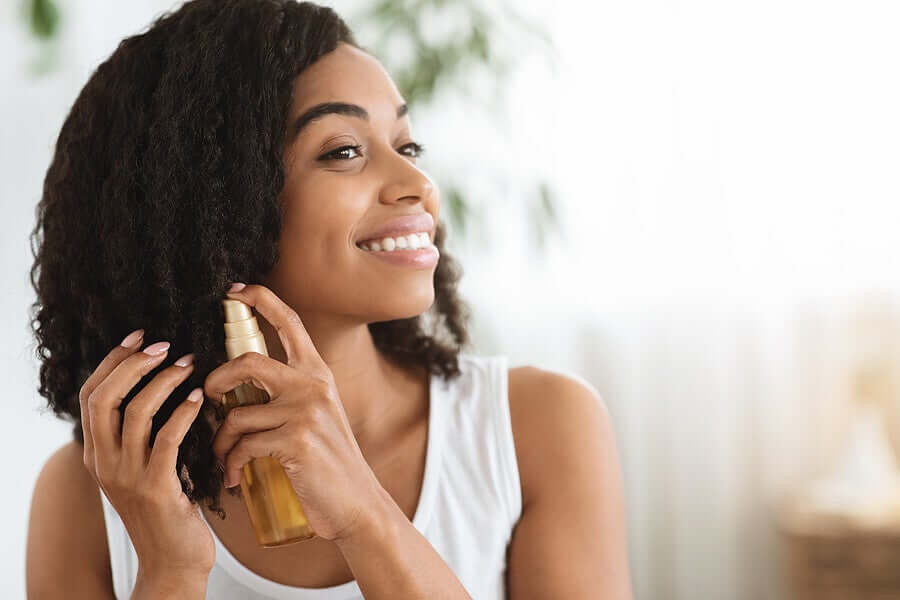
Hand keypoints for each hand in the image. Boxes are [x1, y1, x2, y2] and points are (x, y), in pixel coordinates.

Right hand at [79, 331, 213, 577]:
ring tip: (188, 364)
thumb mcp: (143, 468)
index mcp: (98, 454)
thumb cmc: (168, 508)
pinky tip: (199, 398)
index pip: (91, 396)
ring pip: (135, 413)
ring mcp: (127, 477)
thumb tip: (161, 386)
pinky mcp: (156, 488)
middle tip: (163, 346)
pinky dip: (182, 412)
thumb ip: (142, 435)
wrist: (173, 561)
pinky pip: (166, 439)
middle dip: (132, 364)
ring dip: (163, 382)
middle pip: (104, 398)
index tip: (138, 337)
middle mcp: (104, 463)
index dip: (113, 361)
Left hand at [204, 283, 390, 541]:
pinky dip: (230, 463)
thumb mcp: (317, 417)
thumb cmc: (328, 464)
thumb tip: (236, 387)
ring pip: (237, 414)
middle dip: (215, 380)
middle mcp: (313, 385)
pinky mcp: (296, 441)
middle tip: (208, 398)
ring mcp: (306, 412)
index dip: (261, 299)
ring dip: (220, 440)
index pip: (290, 322)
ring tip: (223, 457)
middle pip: (248, 362)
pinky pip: (243, 445)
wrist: (356, 503)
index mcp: (318, 373)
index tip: (234, 290)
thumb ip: (288, 395)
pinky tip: (234, 476)